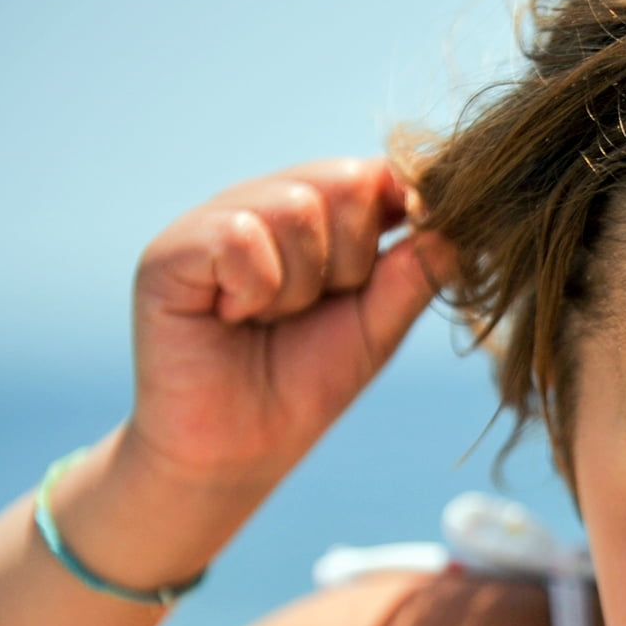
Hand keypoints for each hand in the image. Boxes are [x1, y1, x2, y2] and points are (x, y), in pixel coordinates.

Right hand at [129, 158, 453, 487]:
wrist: (237, 452)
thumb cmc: (303, 385)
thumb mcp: (378, 329)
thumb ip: (414, 276)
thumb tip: (454, 226)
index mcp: (316, 218)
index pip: (374, 173)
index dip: (397, 215)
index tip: (386, 272)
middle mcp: (264, 205)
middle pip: (345, 182)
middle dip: (352, 261)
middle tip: (314, 309)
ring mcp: (214, 221)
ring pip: (296, 207)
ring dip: (301, 285)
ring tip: (269, 319)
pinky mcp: (171, 251)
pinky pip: (239, 236)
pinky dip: (255, 289)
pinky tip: (232, 318)